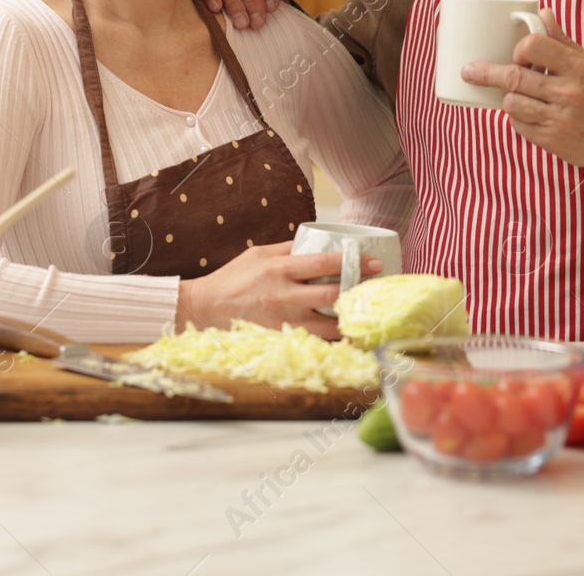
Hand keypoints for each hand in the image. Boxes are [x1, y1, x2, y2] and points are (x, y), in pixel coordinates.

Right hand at [176, 241, 381, 339]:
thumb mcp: (259, 254)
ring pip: (329, 326)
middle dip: (359, 290)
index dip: (353, 263)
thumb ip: (289, 249)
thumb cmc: (233, 279)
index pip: (324, 264)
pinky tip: (346, 331)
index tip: (374, 262)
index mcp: (279, 270)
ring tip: (367, 310)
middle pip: (332, 297)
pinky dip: (333, 338)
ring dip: (350, 318)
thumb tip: (319, 242)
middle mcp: (284, 297)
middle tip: (379, 285)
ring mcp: (283, 322)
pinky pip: (315, 341)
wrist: (205, 309)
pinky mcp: (281, 339)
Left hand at [460, 10, 583, 183]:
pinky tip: (530, 115)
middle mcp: (569, 92)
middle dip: (485, 73)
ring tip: (515, 97)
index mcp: (579, 67)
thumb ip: (563, 41)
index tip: (516, 54)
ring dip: (508, 99)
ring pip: (512, 104)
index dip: (519, 49)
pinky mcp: (553, 142)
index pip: (534, 45)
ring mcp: (560, 119)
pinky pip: (519, 126)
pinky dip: (518, 119)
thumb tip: (542, 12)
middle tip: (468, 71)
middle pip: (514, 77)